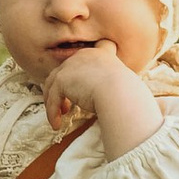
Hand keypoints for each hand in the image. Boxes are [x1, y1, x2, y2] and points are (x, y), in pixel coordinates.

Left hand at [42, 45, 162, 158]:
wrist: (120, 93)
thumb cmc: (126, 94)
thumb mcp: (119, 84)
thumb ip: (109, 86)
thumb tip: (106, 99)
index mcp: (99, 54)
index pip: (83, 59)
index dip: (77, 72)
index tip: (75, 86)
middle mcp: (83, 56)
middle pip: (64, 72)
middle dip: (62, 90)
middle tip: (65, 107)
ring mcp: (71, 65)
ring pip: (53, 85)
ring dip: (54, 102)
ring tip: (59, 117)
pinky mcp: (62, 79)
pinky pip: (53, 98)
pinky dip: (53, 112)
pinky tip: (57, 125)